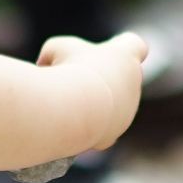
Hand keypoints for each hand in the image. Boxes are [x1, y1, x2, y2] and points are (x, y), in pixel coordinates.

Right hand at [35, 29, 149, 152]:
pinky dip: (82, 127)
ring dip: (87, 104)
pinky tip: (67, 123)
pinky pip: (95, 130)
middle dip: (95, 79)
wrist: (76, 109)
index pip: (136, 46)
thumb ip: (56, 53)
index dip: (123, 48)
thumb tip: (46, 66)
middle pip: (115, 79)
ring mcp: (126, 112)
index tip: (108, 52)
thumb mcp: (56, 49)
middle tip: (71, 79)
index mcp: (126, 57)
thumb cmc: (70, 70)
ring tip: (67, 103)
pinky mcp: (112, 135)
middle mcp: (133, 84)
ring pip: (106, 106)